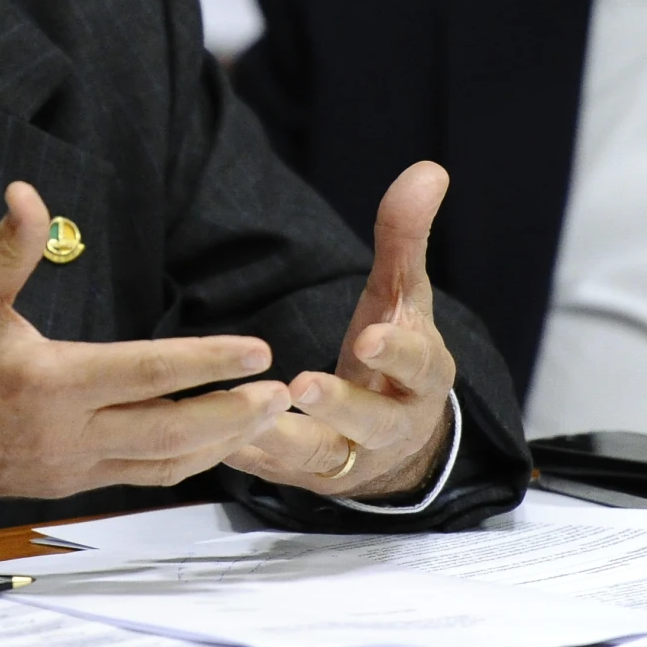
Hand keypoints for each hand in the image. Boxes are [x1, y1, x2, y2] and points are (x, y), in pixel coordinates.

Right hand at [0, 181, 292, 502]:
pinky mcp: (63, 483)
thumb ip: (9, 243)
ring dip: (217, 442)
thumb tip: (30, 195)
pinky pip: (138, 478)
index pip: (150, 371)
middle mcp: (66, 434)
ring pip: (163, 463)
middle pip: (173, 430)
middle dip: (234, 412)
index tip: (255, 350)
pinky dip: (180, 462)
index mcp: (50, 383)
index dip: (209, 360)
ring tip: (260, 418)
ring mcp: (67, 466)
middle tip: (280, 390)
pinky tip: (203, 444)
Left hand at [224, 162, 457, 498]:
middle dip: (341, 404)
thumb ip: (405, 236)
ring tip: (247, 424)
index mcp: (422, 375)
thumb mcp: (401, 295)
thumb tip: (429, 169)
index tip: (372, 336)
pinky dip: (251, 458)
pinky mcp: (311, 476)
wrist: (397, 438)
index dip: (399, 352)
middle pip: (372, 420)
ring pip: (321, 455)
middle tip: (305, 385)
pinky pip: (279, 472)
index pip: (420, 365)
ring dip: (284, 439)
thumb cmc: (394, 350)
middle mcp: (393, 422)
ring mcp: (352, 456)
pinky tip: (217, 444)